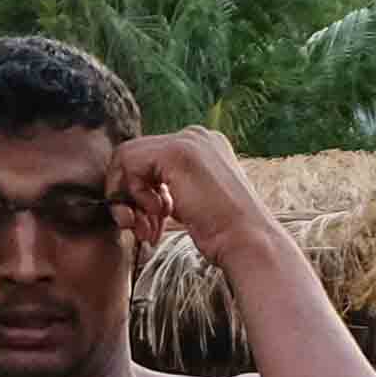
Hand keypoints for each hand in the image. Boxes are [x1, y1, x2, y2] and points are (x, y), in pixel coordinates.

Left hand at [116, 128, 275, 267]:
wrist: (247, 240)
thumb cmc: (224, 233)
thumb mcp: (192, 202)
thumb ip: (169, 190)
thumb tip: (133, 194)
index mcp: (202, 146)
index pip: (150, 158)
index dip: (138, 192)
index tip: (147, 223)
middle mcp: (195, 136)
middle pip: (134, 156)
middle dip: (128, 195)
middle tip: (139, 227)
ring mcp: (187, 140)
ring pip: (127, 158)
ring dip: (129, 199)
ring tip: (148, 228)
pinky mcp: (176, 151)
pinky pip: (130, 164)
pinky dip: (135, 194)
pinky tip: (159, 214)